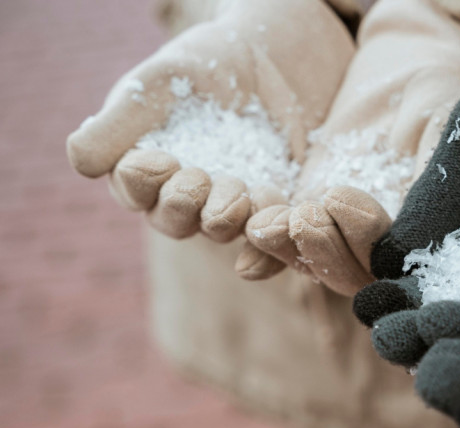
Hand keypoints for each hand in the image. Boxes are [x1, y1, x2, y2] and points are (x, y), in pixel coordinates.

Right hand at [66, 0, 353, 271]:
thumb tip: (81, 162)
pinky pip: (270, 235)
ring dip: (225, 215)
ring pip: (220, 229)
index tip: (158, 160)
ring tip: (237, 190)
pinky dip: (270, 234)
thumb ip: (121, 119)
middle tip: (196, 179)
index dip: (141, 181)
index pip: (133, 189)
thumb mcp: (161, 81)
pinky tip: (274, 221)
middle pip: (173, 221)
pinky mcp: (275, 209)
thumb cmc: (205, 65)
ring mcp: (231, 208)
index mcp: (145, 170)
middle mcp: (184, 199)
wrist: (276, 58)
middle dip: (182, 203)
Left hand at [238, 0, 459, 294]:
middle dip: (322, 250)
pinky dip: (267, 240)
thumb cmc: (437, 99)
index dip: (366, 242)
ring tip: (266, 223)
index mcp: (423, 233)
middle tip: (307, 213)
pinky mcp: (309, 208)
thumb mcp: (442, 131)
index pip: (394, 263)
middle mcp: (383, 242)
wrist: (404, 72)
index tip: (341, 197)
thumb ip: (434, 180)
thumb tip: (417, 237)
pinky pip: (285, 237)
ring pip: (313, 262)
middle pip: (351, 274)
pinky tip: (251, 227)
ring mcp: (342, 230)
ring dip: (287, 248)